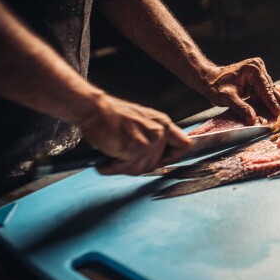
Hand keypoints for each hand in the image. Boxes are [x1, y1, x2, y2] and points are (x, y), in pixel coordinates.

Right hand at [76, 94, 192, 174]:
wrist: (95, 109)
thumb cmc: (112, 117)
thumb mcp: (141, 123)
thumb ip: (152, 138)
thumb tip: (156, 160)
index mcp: (163, 124)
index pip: (184, 145)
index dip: (174, 157)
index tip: (162, 161)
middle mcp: (160, 132)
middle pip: (156, 165)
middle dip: (136, 165)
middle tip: (120, 157)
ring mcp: (150, 140)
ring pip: (139, 169)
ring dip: (122, 167)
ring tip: (112, 154)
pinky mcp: (137, 148)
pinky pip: (125, 169)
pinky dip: (111, 168)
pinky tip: (105, 161)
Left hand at [203, 57, 279, 124]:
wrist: (209, 79)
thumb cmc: (215, 87)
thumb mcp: (227, 98)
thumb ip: (241, 108)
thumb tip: (252, 119)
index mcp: (252, 69)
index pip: (265, 89)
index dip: (272, 103)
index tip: (279, 114)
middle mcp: (258, 67)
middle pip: (270, 89)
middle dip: (278, 102)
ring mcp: (259, 70)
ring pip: (270, 89)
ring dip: (276, 101)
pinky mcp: (258, 76)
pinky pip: (266, 89)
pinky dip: (270, 98)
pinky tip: (277, 107)